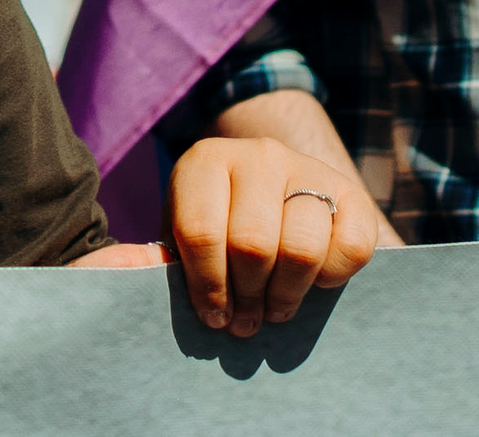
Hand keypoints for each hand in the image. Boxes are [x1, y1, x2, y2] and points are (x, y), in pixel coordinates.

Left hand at [165, 137, 384, 335]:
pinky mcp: (352, 191)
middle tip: (244, 322)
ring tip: (274, 310)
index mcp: (205, 160)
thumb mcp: (183, 230)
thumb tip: (126, 273)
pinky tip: (313, 284)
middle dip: (247, 296)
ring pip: (302, 249)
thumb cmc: (218, 221)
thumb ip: (163, 256)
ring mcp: (307, 169)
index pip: (201, 231)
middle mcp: (257, 155)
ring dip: (287, 294)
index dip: (207, 285)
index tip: (213, 316)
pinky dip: (332, 278)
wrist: (275, 184)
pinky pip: (351, 248)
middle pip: (253, 244)